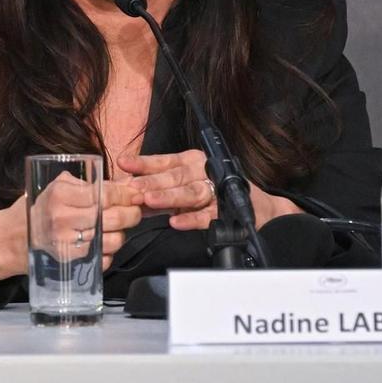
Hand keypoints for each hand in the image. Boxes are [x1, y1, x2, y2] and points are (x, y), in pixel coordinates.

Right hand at [29, 173, 142, 262]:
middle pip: (114, 217)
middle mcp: (64, 218)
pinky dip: (109, 251)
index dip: (127, 194)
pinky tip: (103, 243)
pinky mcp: (70, 259)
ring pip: (113, 240)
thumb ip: (89, 183)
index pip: (106, 194)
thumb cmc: (40, 208)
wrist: (13, 237)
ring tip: (117, 228)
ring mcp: (67, 241)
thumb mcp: (59, 186)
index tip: (137, 194)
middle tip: (135, 211)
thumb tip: (125, 183)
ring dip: (122, 234)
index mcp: (61, 194)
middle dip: (132, 214)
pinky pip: (103, 257)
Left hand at [119, 150, 300, 230]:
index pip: (166, 160)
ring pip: (191, 193)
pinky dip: (191, 219)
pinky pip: (207, 215)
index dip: (144, 163)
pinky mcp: (227, 210)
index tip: (124, 163)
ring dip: (170, 197)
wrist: (257, 209)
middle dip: (153, 182)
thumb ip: (159, 190)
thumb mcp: (185, 187)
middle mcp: (206, 171)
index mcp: (194, 161)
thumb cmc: (217, 193)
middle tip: (132, 188)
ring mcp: (217, 190)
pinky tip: (176, 222)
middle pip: (176, 176)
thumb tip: (128, 193)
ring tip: (150, 202)